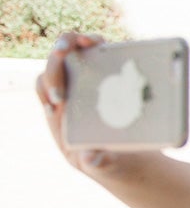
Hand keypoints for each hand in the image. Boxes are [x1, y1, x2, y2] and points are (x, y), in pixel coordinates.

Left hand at [35, 33, 113, 171]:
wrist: (128, 157)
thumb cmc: (106, 160)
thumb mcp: (99, 165)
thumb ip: (97, 162)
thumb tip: (94, 158)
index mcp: (60, 107)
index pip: (44, 84)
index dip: (50, 86)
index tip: (61, 101)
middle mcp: (72, 87)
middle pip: (58, 61)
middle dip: (60, 54)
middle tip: (67, 51)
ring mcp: (93, 78)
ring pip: (82, 51)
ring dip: (85, 42)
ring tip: (93, 42)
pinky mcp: (115, 75)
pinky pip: (108, 54)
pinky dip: (111, 49)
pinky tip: (124, 53)